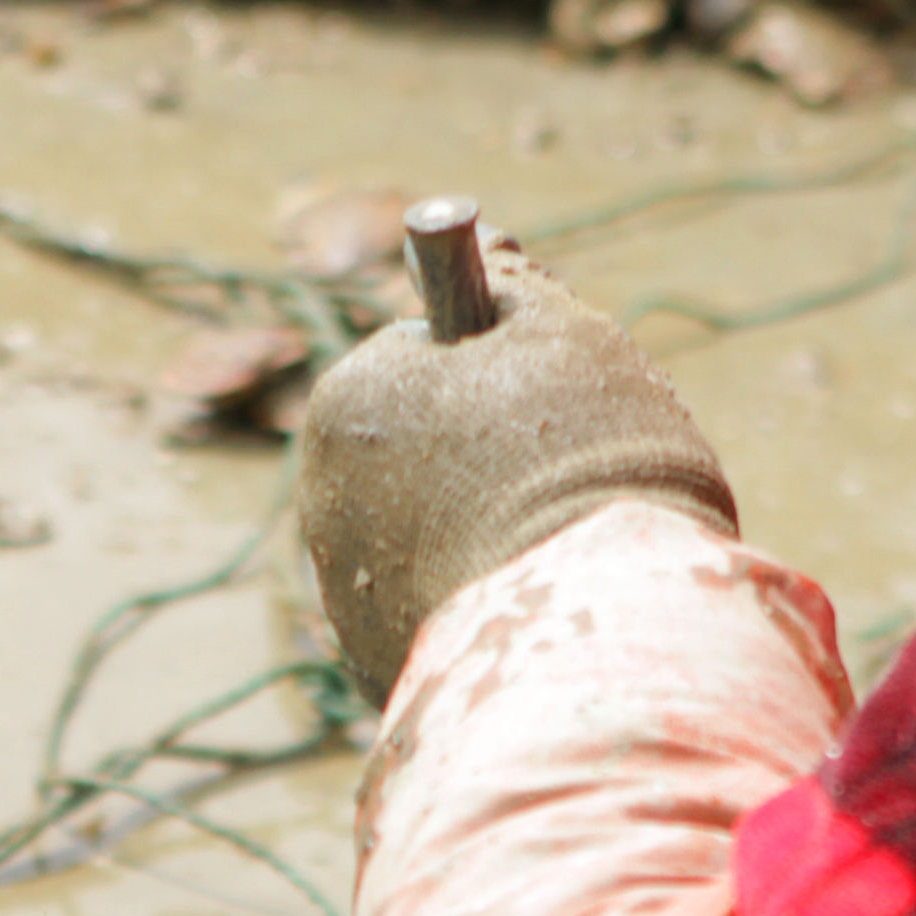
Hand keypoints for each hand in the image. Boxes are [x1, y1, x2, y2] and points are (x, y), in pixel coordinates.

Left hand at [300, 238, 734, 699]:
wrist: (590, 622)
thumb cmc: (584, 457)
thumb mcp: (564, 337)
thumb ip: (512, 286)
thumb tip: (484, 245)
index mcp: (351, 401)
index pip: (423, 363)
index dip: (500, 371)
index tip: (552, 393)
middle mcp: (325, 498)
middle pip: (421, 457)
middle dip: (485, 459)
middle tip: (570, 476)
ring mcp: (346, 596)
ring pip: (430, 542)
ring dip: (483, 539)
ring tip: (557, 552)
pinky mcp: (381, 669)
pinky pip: (438, 618)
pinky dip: (482, 611)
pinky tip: (536, 614)